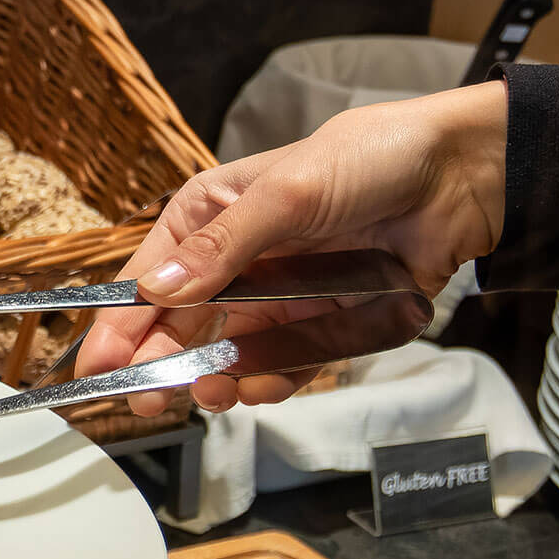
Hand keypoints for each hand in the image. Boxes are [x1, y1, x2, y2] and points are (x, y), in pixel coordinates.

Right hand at [79, 81, 508, 414]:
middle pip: (178, 325)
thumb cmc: (369, 159)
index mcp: (208, 215)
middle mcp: (234, 259)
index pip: (146, 277)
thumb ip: (222, 246)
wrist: (461, 177)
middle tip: (146, 399)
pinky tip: (258, 385)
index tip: (97, 367)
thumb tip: (156, 288)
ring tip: (210, 392)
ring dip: (214, 377)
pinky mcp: (321, 322)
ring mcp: (277, 295)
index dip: (118, 324)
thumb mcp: (286, 193)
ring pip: (227, 352)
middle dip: (159, 363)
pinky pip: (285, 364)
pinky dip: (271, 379)